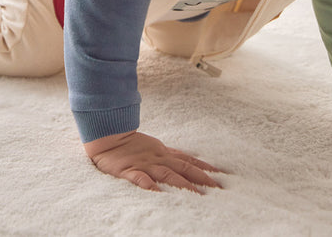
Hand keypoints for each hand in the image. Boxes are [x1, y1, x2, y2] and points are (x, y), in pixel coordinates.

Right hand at [84, 131, 223, 192]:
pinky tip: (158, 193)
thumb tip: (191, 162)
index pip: (189, 160)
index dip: (206, 168)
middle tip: (217, 189)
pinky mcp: (129, 170)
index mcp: (165, 153)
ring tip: (197, 196)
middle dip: (201, 179)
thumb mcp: (156, 147)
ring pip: (167, 175)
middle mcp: (159, 158)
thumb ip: (172, 156)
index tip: (222, 176)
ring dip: (183, 185)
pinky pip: (140, 179)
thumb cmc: (132, 144)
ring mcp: (145, 164)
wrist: (109, 135)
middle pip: (184, 168)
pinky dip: (150, 186)